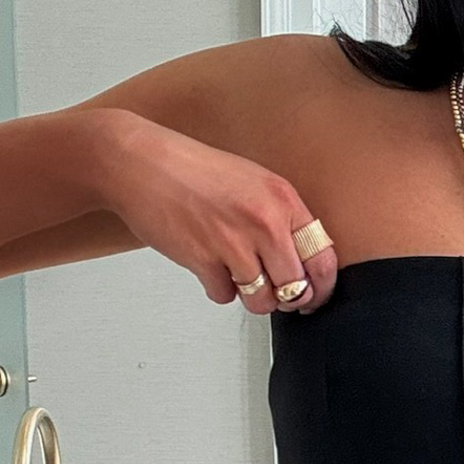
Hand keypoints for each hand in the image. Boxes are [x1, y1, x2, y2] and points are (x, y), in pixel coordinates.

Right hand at [104, 113, 336, 314]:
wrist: (141, 163)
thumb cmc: (193, 171)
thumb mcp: (253, 181)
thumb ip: (281, 218)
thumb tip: (302, 261)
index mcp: (283, 199)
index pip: (323, 257)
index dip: (321, 285)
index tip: (314, 295)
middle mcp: (264, 221)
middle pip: (295, 286)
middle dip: (286, 297)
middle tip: (275, 292)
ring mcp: (234, 242)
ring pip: (262, 300)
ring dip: (251, 297)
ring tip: (238, 276)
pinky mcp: (203, 260)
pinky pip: (225, 296)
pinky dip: (218, 288)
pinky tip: (210, 266)